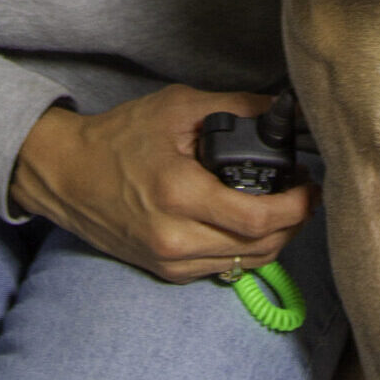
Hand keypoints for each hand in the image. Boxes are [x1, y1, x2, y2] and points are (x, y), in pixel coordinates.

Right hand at [9, 86, 315, 282]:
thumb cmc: (119, 138)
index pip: (256, 219)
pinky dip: (245, 249)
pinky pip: (222, 268)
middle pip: (259, 248)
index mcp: (179, 194)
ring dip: (275, 239)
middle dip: (294, 223)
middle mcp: (175, 238)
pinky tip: (250, 223)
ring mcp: (170, 261)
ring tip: (284, 206)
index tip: (310, 185)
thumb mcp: (177, 108)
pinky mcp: (166, 271)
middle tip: (304, 193)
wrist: (69, 175)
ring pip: (245, 263)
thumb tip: (280, 110)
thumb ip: (234, 107)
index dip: (295, 207)